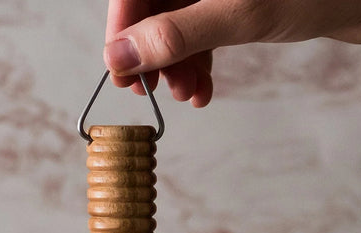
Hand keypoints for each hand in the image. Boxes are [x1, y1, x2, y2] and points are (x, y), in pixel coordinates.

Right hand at [104, 0, 360, 106]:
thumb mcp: (239, 15)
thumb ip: (176, 35)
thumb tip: (123, 56)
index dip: (124, 29)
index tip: (122, 72)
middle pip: (154, 4)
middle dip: (154, 53)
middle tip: (156, 92)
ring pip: (178, 20)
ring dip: (177, 63)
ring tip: (189, 95)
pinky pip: (203, 27)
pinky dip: (200, 60)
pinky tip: (203, 89)